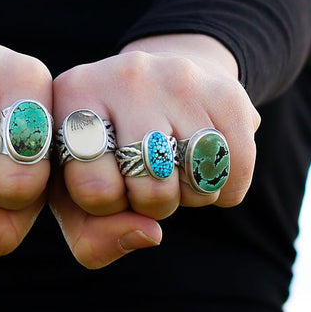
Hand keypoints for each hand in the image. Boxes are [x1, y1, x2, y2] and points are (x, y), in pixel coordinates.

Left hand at [49, 34, 258, 264]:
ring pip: (197, 182)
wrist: (160, 86)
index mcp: (74, 92)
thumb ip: (93, 237)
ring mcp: (178, 76)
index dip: (106, 204)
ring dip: (191, 195)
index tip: (111, 180)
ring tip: (175, 168)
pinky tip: (207, 166)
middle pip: (151, 187)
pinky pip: (236, 171)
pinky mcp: (225, 90)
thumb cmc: (109, 153)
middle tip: (147, 178)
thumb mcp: (79, 197)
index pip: (94, 189)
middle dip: (152, 203)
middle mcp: (124, 74)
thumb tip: (148, 233)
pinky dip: (227, 189)